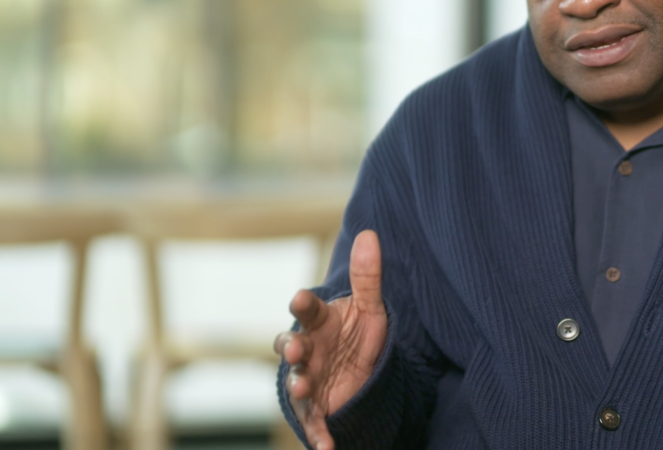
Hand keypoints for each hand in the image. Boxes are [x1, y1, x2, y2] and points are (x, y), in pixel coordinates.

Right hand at [274, 230, 388, 449]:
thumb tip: (370, 234)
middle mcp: (307, 350)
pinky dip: (319, 436)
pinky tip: (326, 448)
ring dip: (297, 385)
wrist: (363, 373)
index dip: (303, 304)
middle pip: (292, 345)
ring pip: (296, 382)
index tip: (301, 296)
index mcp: (319, 322)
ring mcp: (307, 379)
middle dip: (292, 346)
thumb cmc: (359, 335)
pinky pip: (314, 423)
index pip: (308, 310)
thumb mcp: (370, 308)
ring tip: (303, 388)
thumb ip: (368, 277)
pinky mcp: (315, 409)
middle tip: (295, 348)